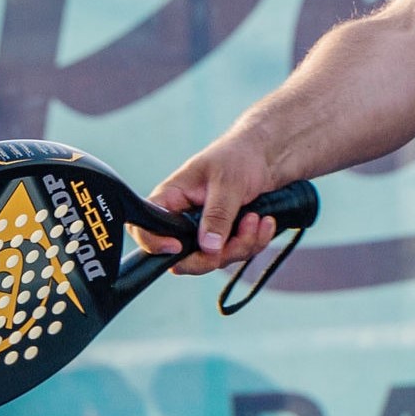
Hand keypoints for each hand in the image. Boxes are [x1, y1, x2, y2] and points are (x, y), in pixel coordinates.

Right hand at [146, 133, 283, 275]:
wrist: (268, 156)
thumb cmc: (239, 156)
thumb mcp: (227, 182)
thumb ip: (217, 215)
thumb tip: (207, 248)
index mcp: (172, 200)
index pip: (146, 228)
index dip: (154, 243)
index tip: (177, 247)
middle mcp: (184, 220)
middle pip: (183, 258)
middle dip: (214, 254)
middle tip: (239, 235)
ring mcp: (205, 232)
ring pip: (214, 259)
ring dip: (242, 244)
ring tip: (257, 218)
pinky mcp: (227, 238)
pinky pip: (236, 254)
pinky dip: (255, 242)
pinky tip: (265, 223)